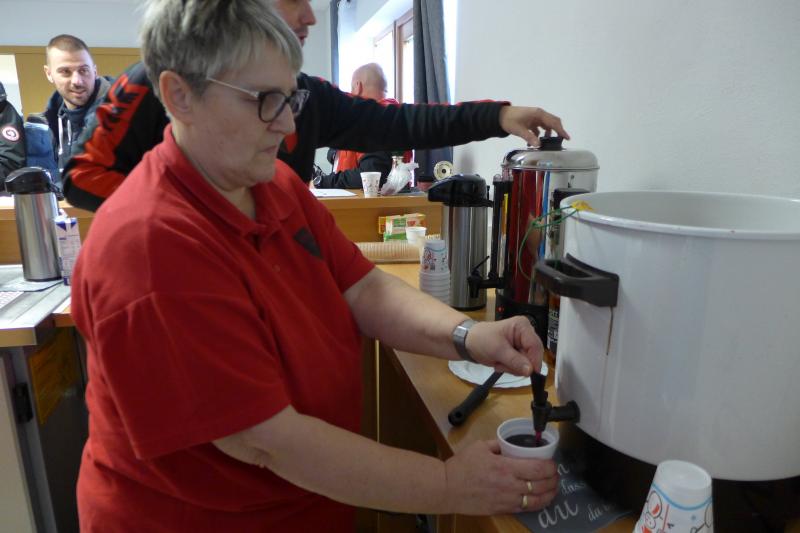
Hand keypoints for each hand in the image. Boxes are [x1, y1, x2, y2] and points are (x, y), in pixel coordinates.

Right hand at [442, 440, 557, 514]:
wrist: (447, 488)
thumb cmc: (461, 466)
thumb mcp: (480, 446)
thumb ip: (498, 444)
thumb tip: (510, 444)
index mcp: (505, 467)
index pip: (538, 469)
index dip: (550, 466)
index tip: (552, 463)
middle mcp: (509, 485)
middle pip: (542, 485)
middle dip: (553, 479)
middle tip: (555, 474)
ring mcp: (507, 500)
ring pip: (537, 501)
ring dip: (549, 494)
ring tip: (552, 487)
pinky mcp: (502, 510)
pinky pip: (525, 509)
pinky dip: (536, 504)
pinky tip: (540, 499)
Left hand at [466, 316, 543, 375]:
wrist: (469, 342)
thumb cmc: (482, 339)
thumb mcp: (497, 350)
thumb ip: (514, 360)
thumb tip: (530, 370)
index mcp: (522, 326)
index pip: (535, 345)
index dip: (534, 360)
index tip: (530, 373)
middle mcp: (526, 334)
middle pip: (533, 356)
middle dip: (518, 364)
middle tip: (502, 364)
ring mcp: (522, 345)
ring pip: (527, 364)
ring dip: (512, 367)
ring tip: (499, 362)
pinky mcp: (518, 354)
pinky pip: (520, 367)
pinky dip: (510, 368)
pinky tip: (500, 363)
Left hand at [498, 106, 569, 146]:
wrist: (499, 116)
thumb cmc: (509, 120)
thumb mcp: (519, 130)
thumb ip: (530, 137)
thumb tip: (539, 145)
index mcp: (538, 114)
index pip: (553, 122)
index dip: (561, 130)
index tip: (567, 138)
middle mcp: (539, 114)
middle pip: (553, 122)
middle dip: (558, 131)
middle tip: (560, 141)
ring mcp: (535, 117)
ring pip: (546, 125)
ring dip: (548, 133)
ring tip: (547, 143)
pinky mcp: (530, 120)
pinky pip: (539, 127)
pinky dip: (540, 134)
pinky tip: (536, 142)